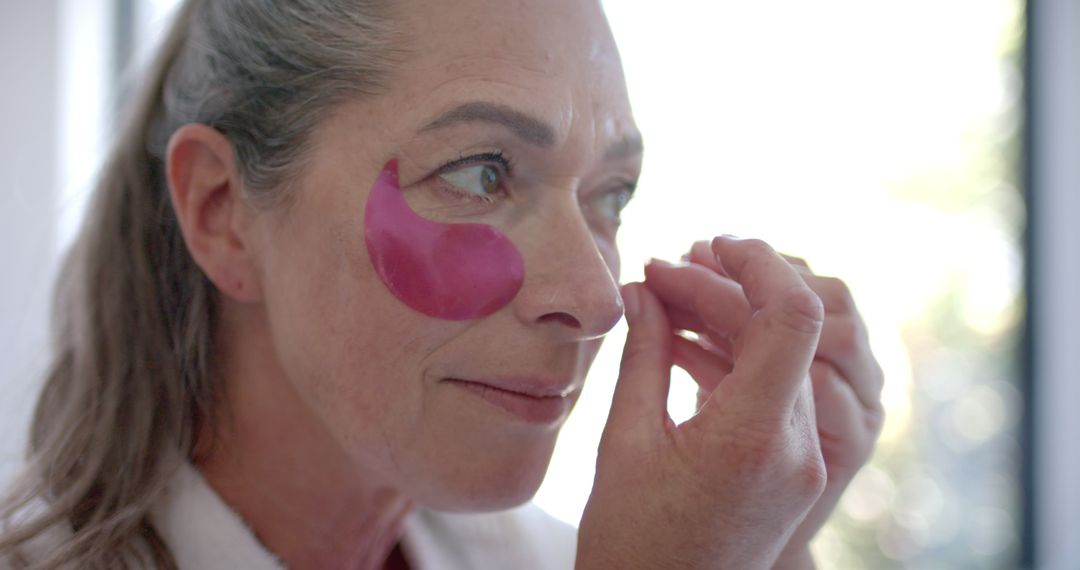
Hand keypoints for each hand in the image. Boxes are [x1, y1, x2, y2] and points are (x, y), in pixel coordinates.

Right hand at [577, 236, 827, 569]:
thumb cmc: (630, 544)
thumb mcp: (623, 441)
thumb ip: (644, 353)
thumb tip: (645, 288)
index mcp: (755, 436)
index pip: (793, 316)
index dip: (758, 263)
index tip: (709, 244)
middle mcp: (794, 447)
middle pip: (779, 333)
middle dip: (723, 290)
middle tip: (658, 273)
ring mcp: (798, 462)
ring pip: (777, 360)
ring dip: (727, 323)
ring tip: (662, 303)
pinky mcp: (788, 471)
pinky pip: (771, 393)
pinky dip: (732, 360)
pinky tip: (683, 345)